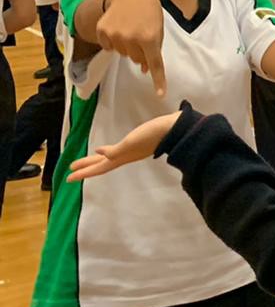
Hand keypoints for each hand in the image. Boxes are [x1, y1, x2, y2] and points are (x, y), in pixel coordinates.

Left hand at [66, 111, 181, 181]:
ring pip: (108, 159)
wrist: (174, 129)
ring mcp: (131, 151)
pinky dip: (108, 151)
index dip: (84, 172)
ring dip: (96, 161)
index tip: (68, 177)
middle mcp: (125, 156)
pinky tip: (106, 148)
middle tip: (71, 170)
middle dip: (86, 167)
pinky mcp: (137, 143)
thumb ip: (116, 150)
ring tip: (86, 161)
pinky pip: (116, 151)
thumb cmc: (152, 135)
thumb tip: (99, 153)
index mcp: (122, 157)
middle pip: (102, 164)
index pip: (99, 168)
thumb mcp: (132, 142)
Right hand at [97, 0, 167, 97]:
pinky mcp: (102, 31)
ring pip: (122, 54)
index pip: (155, 64)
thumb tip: (144, 69)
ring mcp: (115, 35)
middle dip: (140, 52)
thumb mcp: (158, 29)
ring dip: (127, 46)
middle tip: (141, 35)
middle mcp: (131, 38)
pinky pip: (108, 46)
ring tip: (130, 28)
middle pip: (137, 60)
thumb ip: (153, 50)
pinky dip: (113, 41)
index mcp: (149, 38)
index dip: (158, 80)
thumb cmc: (150, 12)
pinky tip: (118, 28)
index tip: (161, 95)